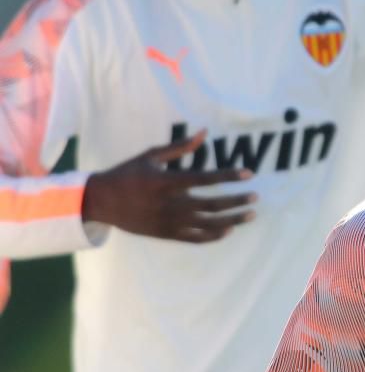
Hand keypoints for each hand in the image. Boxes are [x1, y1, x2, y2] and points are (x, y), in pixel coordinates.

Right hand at [82, 130, 256, 242]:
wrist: (101, 202)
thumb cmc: (127, 174)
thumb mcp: (150, 156)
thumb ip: (180, 147)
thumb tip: (205, 133)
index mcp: (166, 182)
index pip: (205, 179)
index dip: (229, 176)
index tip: (249, 174)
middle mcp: (169, 204)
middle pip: (211, 205)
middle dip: (237, 201)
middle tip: (256, 197)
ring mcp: (168, 222)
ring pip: (208, 224)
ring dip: (232, 220)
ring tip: (251, 215)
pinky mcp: (166, 234)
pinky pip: (195, 239)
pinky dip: (214, 235)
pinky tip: (229, 229)